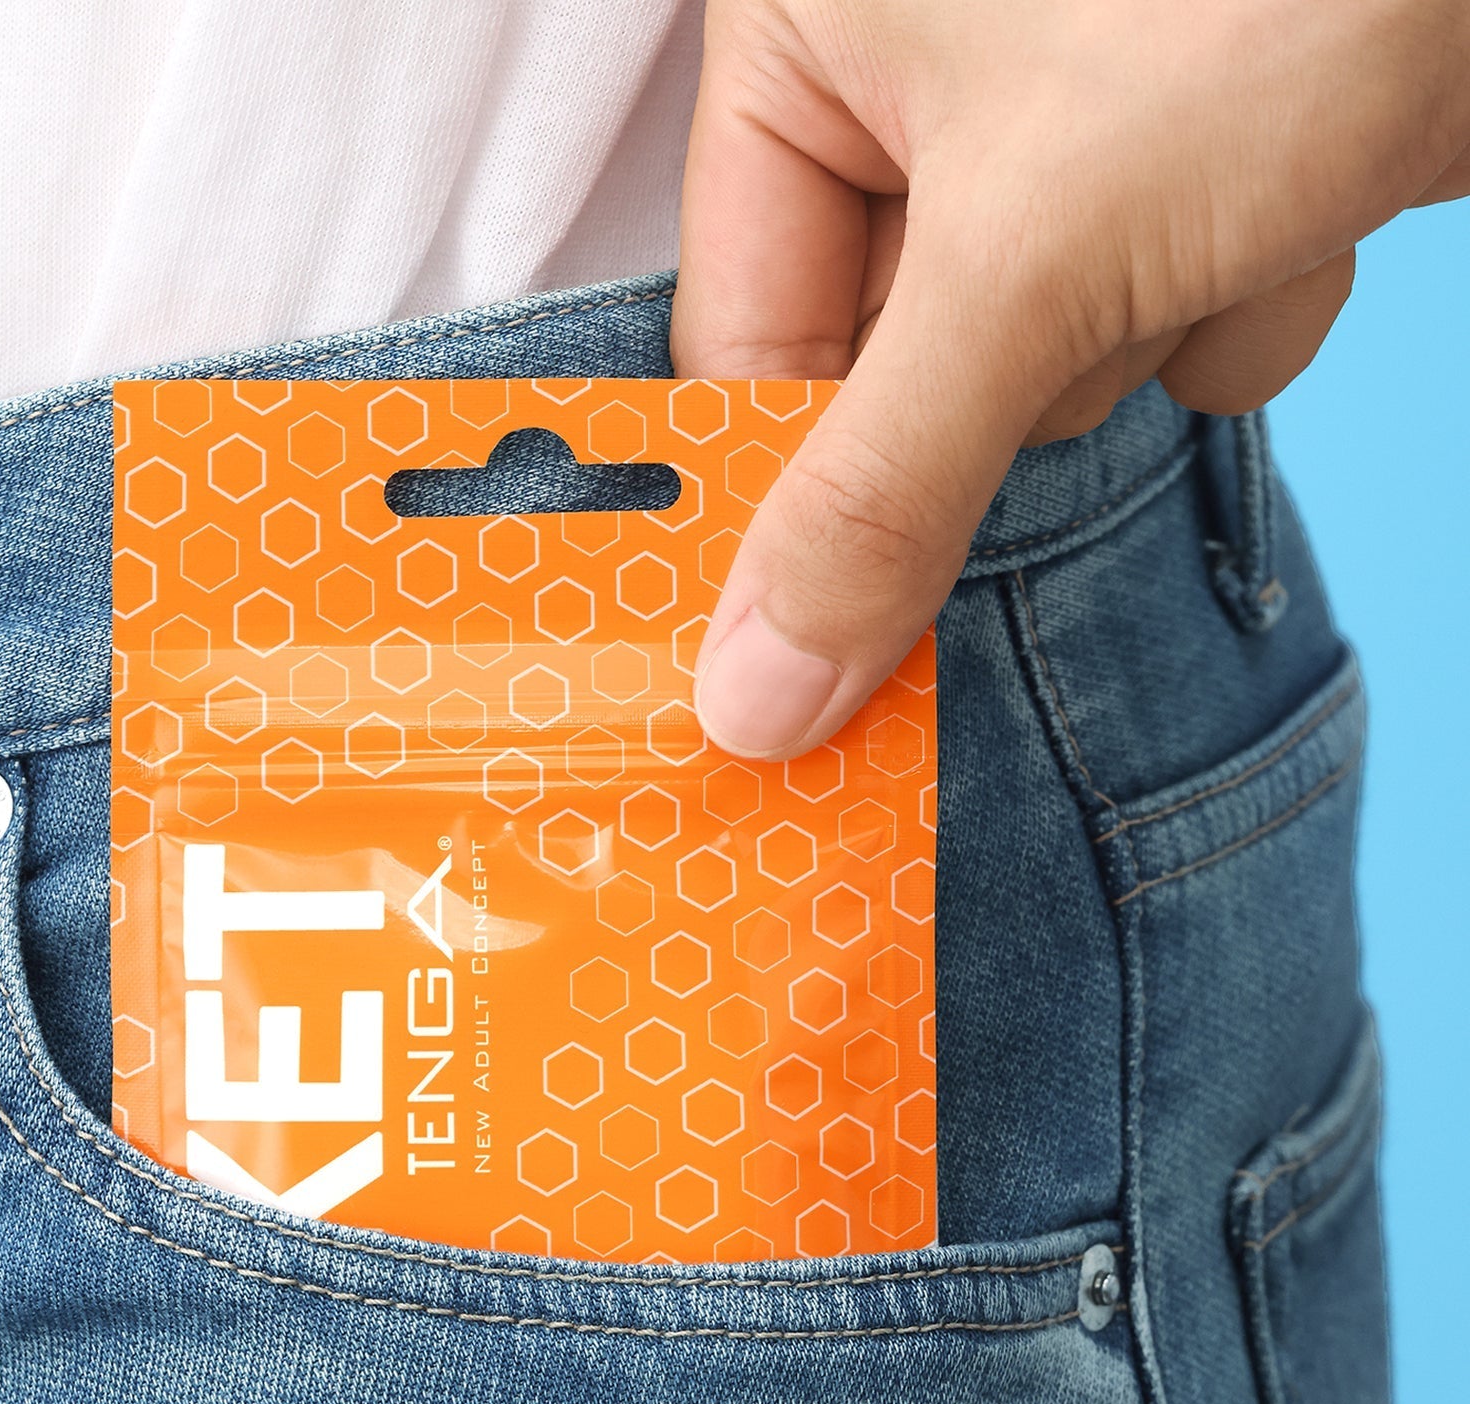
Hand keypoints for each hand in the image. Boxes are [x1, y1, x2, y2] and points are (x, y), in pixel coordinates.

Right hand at [674, 0, 1469, 757]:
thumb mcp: (1031, 258)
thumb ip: (877, 495)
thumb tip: (752, 700)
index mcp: (804, 38)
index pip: (741, 344)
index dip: (792, 499)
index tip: (808, 656)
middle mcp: (913, 78)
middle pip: (891, 376)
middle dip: (1020, 368)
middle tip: (1079, 305)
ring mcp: (1057, 128)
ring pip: (1043, 367)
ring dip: (1145, 333)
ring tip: (1221, 203)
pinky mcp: (1182, 173)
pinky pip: (1163, 328)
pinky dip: (1240, 301)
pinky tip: (1301, 198)